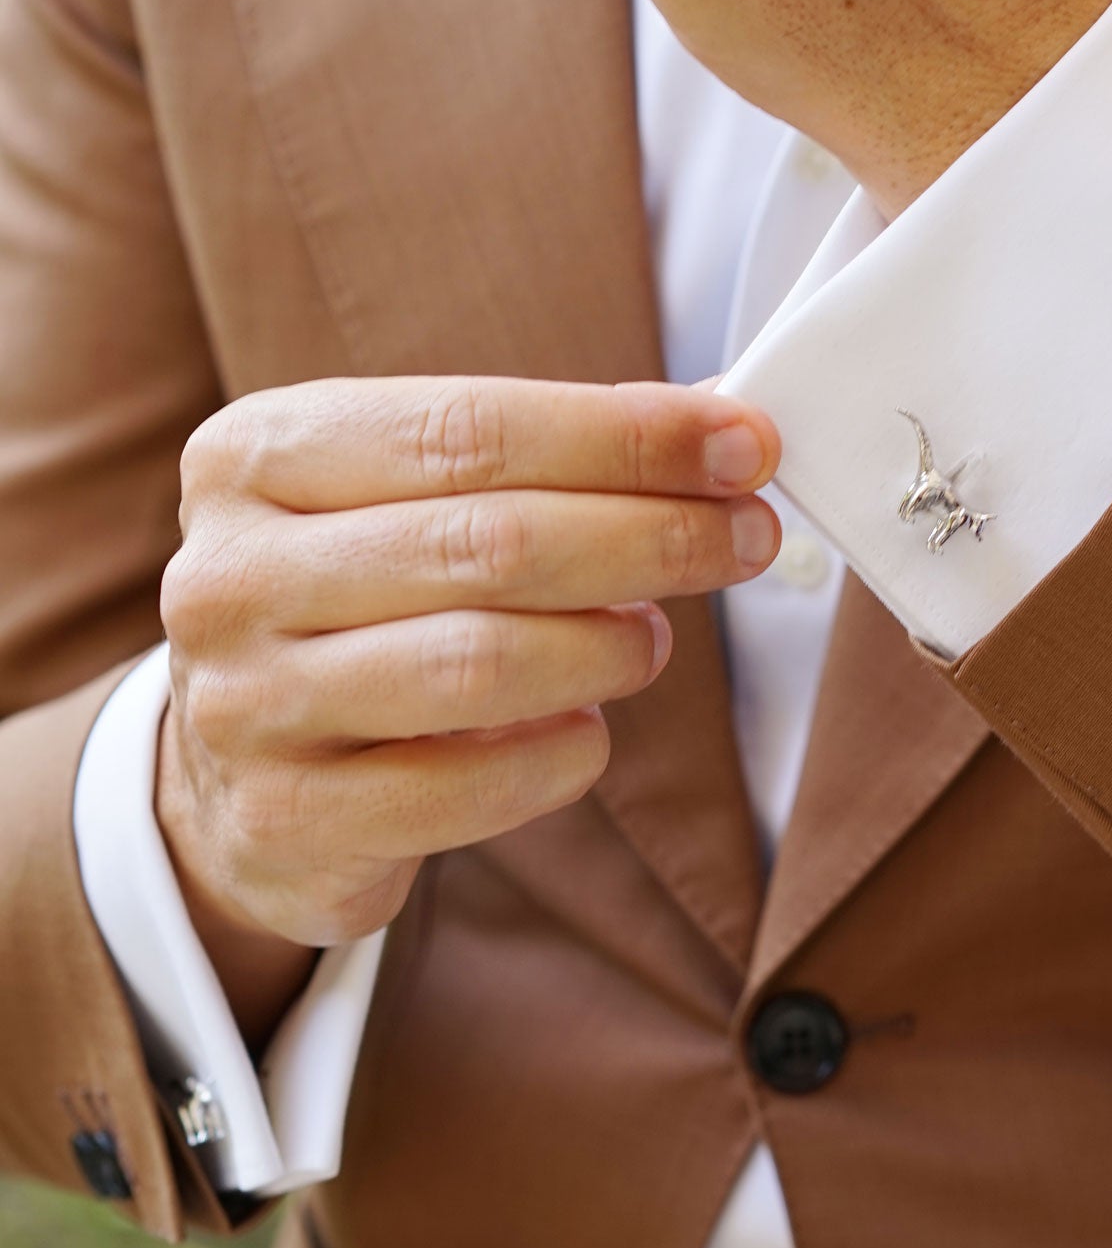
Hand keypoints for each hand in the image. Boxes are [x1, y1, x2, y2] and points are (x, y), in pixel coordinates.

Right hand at [157, 376, 780, 1028]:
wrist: (236, 776)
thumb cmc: (354, 607)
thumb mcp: (401, 504)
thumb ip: (535, 458)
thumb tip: (714, 431)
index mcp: (255, 457)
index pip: (468, 427)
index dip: (625, 436)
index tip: (744, 443)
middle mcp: (230, 576)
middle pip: (489, 542)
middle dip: (650, 534)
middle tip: (745, 537)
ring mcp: (246, 704)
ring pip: (480, 664)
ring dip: (606, 645)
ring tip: (653, 637)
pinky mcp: (287, 820)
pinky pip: (468, 787)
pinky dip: (559, 757)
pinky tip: (585, 733)